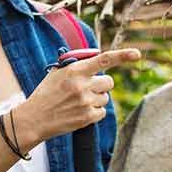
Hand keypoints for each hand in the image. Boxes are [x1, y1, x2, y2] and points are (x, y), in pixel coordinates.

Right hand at [15, 49, 139, 144]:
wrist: (34, 118)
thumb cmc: (45, 94)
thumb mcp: (55, 74)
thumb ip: (75, 66)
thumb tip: (95, 60)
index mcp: (74, 71)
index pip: (103, 60)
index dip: (122, 56)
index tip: (136, 54)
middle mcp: (82, 85)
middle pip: (108, 82)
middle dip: (102, 84)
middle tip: (89, 87)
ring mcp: (86, 102)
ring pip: (105, 97)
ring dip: (96, 98)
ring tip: (78, 102)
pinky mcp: (87, 117)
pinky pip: (102, 111)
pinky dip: (94, 111)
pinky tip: (79, 111)